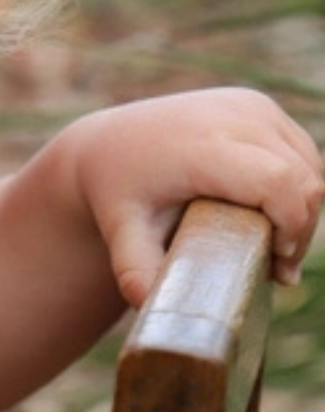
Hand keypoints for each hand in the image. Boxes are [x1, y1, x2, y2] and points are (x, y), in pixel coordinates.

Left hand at [65, 88, 322, 305]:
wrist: (107, 146)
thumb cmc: (117, 197)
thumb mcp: (122, 235)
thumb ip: (135, 273)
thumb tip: (151, 306)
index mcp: (202, 147)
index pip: (278, 183)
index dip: (293, 225)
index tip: (277, 265)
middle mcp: (232, 115)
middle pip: (302, 176)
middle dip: (302, 227)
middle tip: (279, 271)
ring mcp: (248, 104)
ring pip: (308, 162)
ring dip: (305, 209)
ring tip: (278, 250)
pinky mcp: (257, 105)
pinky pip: (299, 149)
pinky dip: (299, 185)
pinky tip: (279, 219)